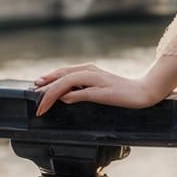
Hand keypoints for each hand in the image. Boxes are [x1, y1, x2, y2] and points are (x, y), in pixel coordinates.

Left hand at [30, 63, 156, 116]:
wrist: (143, 92)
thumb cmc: (121, 92)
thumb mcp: (97, 91)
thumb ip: (81, 91)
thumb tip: (64, 97)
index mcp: (89, 70)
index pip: (63, 72)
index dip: (48, 79)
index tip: (36, 88)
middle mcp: (91, 71)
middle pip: (63, 75)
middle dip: (46, 87)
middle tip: (33, 98)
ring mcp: (98, 80)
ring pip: (69, 81)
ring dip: (53, 93)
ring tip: (42, 106)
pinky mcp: (104, 91)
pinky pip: (84, 92)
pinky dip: (71, 95)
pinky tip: (63, 100)